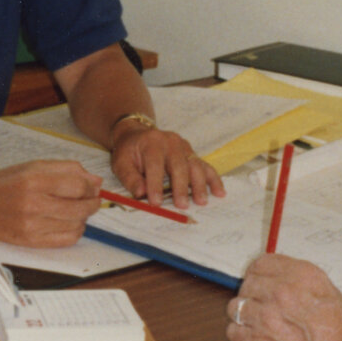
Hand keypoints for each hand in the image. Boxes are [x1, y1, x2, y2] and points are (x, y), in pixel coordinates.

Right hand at [0, 161, 101, 247]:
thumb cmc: (8, 182)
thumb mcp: (35, 166)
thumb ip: (68, 170)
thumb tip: (96, 182)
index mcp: (34, 181)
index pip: (78, 186)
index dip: (91, 187)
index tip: (92, 187)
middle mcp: (34, 205)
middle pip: (80, 208)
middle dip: (92, 203)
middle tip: (91, 199)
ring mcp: (32, 226)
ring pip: (77, 225)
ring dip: (83, 217)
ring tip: (76, 210)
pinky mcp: (31, 242)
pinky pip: (67, 240)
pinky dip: (75, 231)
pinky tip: (70, 223)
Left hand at [108, 123, 224, 209]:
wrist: (138, 134)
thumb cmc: (129, 152)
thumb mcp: (121, 163)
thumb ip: (130, 178)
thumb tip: (141, 194)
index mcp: (151, 143)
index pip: (155, 165)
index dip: (155, 184)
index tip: (156, 202)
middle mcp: (170, 142)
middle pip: (179, 165)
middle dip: (180, 187)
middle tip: (182, 205)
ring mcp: (184, 147)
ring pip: (195, 165)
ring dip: (199, 185)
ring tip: (201, 201)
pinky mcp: (192, 153)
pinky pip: (205, 166)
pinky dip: (213, 180)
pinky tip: (220, 193)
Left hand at [227, 253, 341, 340]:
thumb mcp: (332, 294)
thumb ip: (301, 285)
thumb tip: (279, 283)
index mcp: (302, 275)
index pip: (262, 264)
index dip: (261, 275)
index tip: (264, 283)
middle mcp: (280, 292)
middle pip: (248, 284)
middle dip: (253, 295)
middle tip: (264, 308)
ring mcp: (265, 318)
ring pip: (236, 307)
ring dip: (245, 315)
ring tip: (260, 325)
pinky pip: (233, 332)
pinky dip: (241, 335)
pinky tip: (256, 340)